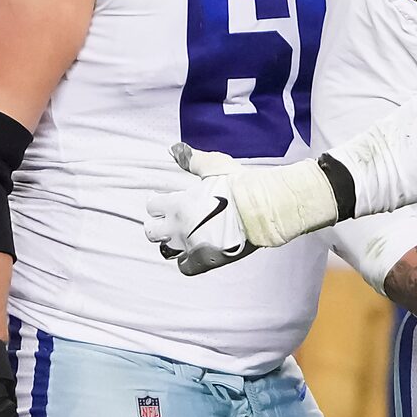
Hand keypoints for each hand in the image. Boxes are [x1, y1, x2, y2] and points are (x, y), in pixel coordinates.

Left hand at [144, 142, 339, 271]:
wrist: (264, 208)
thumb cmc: (240, 185)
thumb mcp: (213, 165)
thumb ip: (191, 159)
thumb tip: (174, 149)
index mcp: (178, 204)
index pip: (152, 206)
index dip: (156, 203)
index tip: (161, 202)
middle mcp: (179, 226)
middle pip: (152, 231)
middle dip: (157, 226)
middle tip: (166, 222)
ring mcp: (191, 245)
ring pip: (166, 250)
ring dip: (170, 244)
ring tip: (180, 238)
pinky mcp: (206, 260)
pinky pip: (185, 267)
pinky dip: (186, 262)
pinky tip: (192, 256)